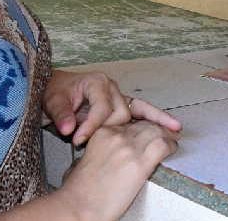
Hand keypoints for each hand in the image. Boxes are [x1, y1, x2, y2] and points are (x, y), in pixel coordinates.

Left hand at [43, 70, 181, 145]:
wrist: (55, 90)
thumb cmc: (55, 93)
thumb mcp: (53, 101)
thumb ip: (61, 114)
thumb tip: (67, 129)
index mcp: (98, 82)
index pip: (101, 108)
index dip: (91, 126)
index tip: (77, 141)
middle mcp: (112, 87)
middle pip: (121, 114)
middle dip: (113, 130)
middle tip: (98, 144)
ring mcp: (119, 95)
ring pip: (136, 113)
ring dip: (139, 127)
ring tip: (165, 135)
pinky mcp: (122, 105)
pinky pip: (142, 112)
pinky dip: (156, 119)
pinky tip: (173, 127)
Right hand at [58, 120, 179, 220]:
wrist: (80, 205)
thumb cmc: (79, 189)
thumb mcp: (86, 158)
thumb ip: (101, 149)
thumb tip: (112, 154)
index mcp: (102, 132)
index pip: (131, 120)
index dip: (144, 123)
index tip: (150, 128)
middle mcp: (117, 136)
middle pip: (146, 124)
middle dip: (158, 129)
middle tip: (167, 134)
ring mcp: (129, 148)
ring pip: (157, 132)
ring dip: (167, 136)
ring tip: (173, 141)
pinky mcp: (140, 163)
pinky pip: (162, 146)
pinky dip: (171, 146)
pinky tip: (172, 149)